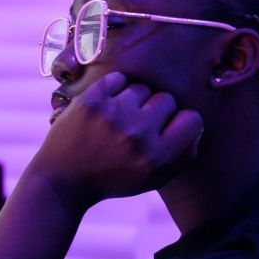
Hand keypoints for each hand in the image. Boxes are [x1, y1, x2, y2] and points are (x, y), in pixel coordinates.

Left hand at [26, 72, 203, 208]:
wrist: (62, 179)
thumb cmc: (112, 178)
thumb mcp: (152, 179)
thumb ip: (182, 156)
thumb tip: (196, 126)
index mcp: (156, 158)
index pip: (192, 120)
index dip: (181, 123)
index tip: (167, 129)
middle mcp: (138, 136)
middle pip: (166, 99)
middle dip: (154, 111)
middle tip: (136, 126)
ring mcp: (114, 115)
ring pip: (141, 88)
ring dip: (132, 100)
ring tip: (116, 119)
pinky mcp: (91, 100)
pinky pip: (118, 79)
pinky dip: (112, 90)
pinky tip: (104, 109)